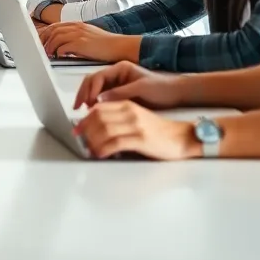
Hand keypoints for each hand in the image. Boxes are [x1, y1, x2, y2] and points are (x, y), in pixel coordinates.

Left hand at [38, 22, 139, 62]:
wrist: (120, 46)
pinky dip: (58, 52)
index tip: (40, 41)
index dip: (45, 34)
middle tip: (39, 49)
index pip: (55, 26)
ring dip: (49, 47)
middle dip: (43, 40)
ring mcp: (79, 34)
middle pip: (52, 30)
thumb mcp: (89, 36)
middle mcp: (77, 27)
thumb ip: (75, 37)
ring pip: (56, 37)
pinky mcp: (81, 43)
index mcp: (77, 24)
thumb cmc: (106, 45)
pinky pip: (63, 47)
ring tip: (48, 54)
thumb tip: (62, 47)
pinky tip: (57, 56)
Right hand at [72, 61, 187, 110]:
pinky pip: (103, 98)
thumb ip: (119, 93)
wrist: (177, 93)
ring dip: (88, 100)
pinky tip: (95, 114)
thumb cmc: (162, 88)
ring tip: (85, 113)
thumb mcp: (140, 89)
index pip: (97, 76)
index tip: (88, 103)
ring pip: (95, 90)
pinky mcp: (119, 94)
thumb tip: (99, 100)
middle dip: (84, 94)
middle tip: (78, 108)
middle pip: (92, 82)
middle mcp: (116, 74)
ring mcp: (117, 84)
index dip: (90, 90)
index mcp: (120, 68)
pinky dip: (96, 105)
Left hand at [73, 101, 199, 159]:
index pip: (99, 108)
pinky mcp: (141, 139)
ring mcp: (136, 125)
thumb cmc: (158, 131)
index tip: (77, 130)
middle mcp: (130, 112)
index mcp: (127, 105)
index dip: (85, 120)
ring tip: (90, 150)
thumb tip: (95, 128)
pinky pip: (115, 143)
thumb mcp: (136, 117)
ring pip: (105, 130)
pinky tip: (100, 154)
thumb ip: (118, 118)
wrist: (181, 137)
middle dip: (86, 131)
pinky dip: (104, 149)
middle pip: (99, 118)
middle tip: (80, 142)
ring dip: (93, 141)